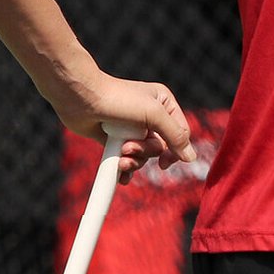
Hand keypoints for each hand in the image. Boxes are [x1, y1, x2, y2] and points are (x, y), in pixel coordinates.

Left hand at [54, 74, 195, 180]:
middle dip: (145, 152)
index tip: (164, 162)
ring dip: (133, 161)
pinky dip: (125, 170)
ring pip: (143, 156)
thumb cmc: (118, 99)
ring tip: (120, 157)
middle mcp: (149, 116)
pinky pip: (127, 160)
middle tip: (129, 147)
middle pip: (160, 147)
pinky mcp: (115, 138)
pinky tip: (120, 175)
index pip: (180, 133)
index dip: (175, 150)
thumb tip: (190, 158)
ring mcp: (131, 128)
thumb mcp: (154, 114)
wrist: (82, 98)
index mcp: (163, 103)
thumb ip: (175, 135)